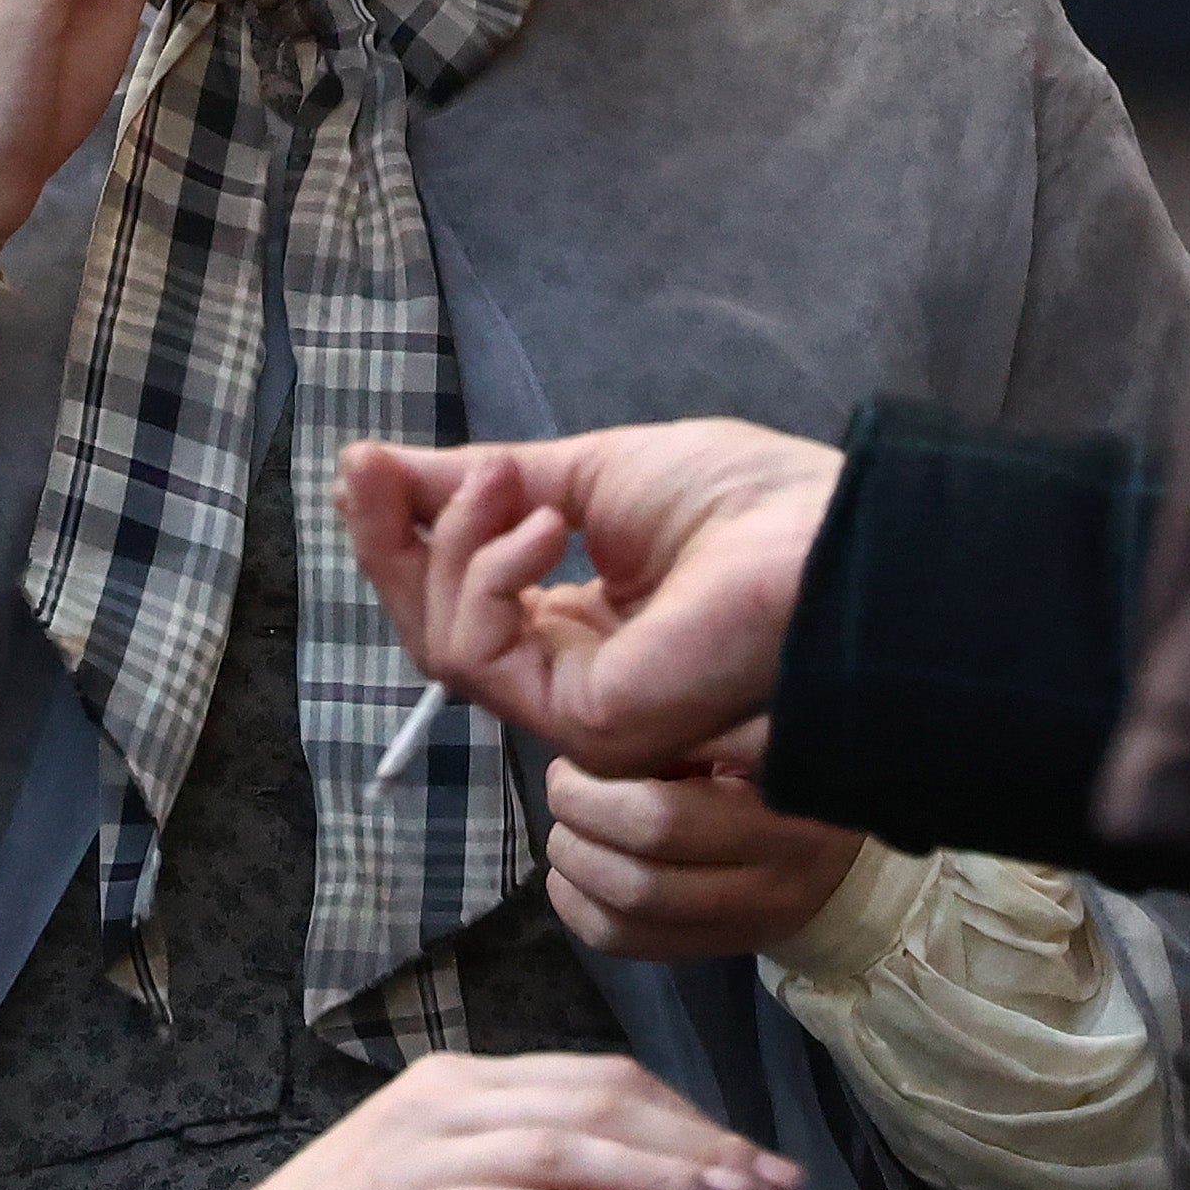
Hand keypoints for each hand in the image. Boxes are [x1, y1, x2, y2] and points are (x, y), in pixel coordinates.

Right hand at [0, 1054, 796, 1189]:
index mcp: (452, 1091)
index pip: (594, 1086)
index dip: (685, 1120)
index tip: (756, 1165)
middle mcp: (433, 1104)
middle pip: (591, 1106)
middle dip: (695, 1143)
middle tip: (777, 1184)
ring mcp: (401, 1158)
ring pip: (555, 1148)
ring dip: (656, 1175)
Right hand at [334, 421, 844, 776]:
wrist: (827, 542)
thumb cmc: (747, 504)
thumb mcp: (589, 476)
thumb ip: (487, 487)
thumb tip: (384, 466)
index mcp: (589, 621)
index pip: (465, 598)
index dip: (409, 533)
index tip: (367, 462)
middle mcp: (578, 674)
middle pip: (437, 627)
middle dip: (390, 544)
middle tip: (362, 466)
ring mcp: (580, 711)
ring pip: (445, 643)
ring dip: (453, 545)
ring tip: (508, 482)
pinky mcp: (586, 727)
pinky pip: (481, 655)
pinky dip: (488, 576)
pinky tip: (543, 526)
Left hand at [541, 756, 866, 962]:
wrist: (840, 854)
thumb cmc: (781, 768)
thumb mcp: (756, 728)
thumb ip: (689, 729)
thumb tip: (593, 728)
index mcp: (786, 792)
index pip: (666, 809)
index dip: (600, 783)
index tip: (579, 757)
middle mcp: (779, 859)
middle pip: (646, 856)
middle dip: (580, 819)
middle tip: (564, 787)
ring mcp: (755, 915)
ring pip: (634, 907)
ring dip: (575, 866)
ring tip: (566, 831)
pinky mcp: (726, 947)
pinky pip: (632, 943)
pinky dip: (580, 911)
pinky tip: (570, 878)